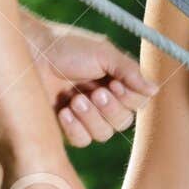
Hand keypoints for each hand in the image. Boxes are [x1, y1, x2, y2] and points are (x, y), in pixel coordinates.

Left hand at [29, 20, 158, 147]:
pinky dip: (75, 128)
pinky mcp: (66, 128)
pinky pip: (82, 141)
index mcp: (117, 82)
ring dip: (92, 118)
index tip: (115, 83)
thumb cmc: (67, 47)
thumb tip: (155, 90)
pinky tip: (64, 111)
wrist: (32, 53)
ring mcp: (85, 117)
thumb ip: (130, 71)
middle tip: (95, 92)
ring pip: (103, 135)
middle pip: (123, 122)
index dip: (129, 98)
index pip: (139, 103)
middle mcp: (104, 102)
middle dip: (110, 109)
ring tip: (75, 99)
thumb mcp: (103, 54)